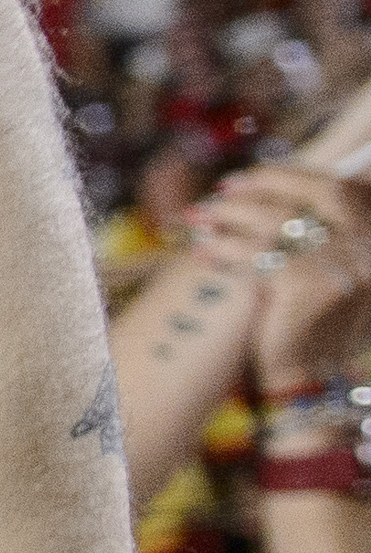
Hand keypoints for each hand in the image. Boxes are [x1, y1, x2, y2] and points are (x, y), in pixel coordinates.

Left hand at [210, 167, 370, 395]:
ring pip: (277, 221)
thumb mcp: (325, 268)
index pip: (337, 188)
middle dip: (261, 186)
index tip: (249, 177)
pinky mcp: (309, 287)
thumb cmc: (308, 318)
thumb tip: (265, 185)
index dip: (290, 176)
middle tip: (220, 192)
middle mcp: (369, 250)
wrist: (309, 376)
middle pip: (311, 196)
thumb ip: (313, 229)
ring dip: (230, 215)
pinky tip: (202, 252)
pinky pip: (257, 253)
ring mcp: (344, 267)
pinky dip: (223, 249)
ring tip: (199, 220)